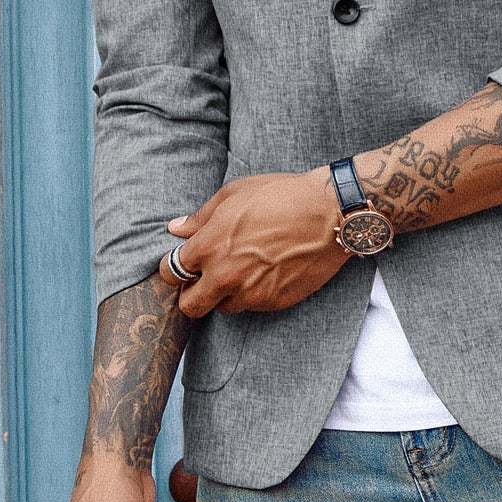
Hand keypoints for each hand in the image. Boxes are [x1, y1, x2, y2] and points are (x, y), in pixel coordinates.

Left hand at [158, 165, 351, 317]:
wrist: (329, 213)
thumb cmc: (281, 196)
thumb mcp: (234, 194)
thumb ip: (201, 216)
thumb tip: (176, 228)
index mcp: (209, 246)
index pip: (171, 272)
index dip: (175, 268)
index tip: (184, 265)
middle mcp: (225, 275)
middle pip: (189, 306)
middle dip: (191, 294)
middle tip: (203, 280)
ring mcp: (250, 292)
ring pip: (222, 307)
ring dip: (225, 294)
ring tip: (242, 271)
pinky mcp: (274, 302)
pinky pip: (252, 306)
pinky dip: (253, 294)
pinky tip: (266, 272)